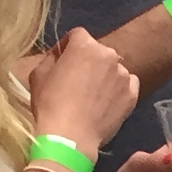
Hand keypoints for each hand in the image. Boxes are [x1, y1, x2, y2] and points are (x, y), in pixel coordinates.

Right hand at [24, 28, 139, 154]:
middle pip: (97, 52)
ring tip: (92, 95)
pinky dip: (118, 90)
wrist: (71, 136)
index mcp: (85, 44)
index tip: (62, 61)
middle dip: (88, 61)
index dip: (67, 47)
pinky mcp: (132, 95)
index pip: (77, 35)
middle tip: (77, 80)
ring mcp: (124, 75)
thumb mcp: (39, 74)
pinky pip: (127, 85)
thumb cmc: (50, 103)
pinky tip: (106, 102)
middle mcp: (109, 54)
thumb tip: (61, 55)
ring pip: (113, 69)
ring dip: (104, 76)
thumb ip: (52, 57)